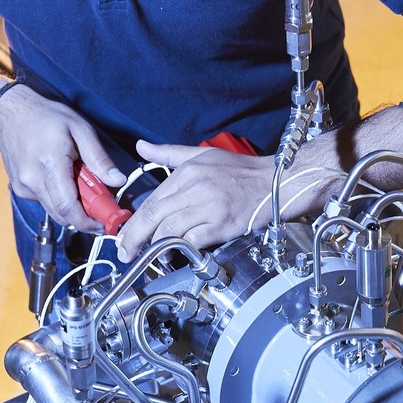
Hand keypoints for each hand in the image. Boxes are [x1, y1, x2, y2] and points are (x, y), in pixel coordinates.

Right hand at [0, 86, 124, 231]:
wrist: (9, 113)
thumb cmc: (46, 117)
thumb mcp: (80, 129)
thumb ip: (98, 158)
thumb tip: (118, 181)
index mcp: (50, 165)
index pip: (68, 207)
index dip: (87, 222)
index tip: (102, 225)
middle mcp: (33, 181)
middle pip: (61, 214)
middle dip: (83, 217)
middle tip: (99, 208)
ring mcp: (23, 187)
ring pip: (53, 210)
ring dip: (71, 206)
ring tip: (79, 184)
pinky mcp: (20, 188)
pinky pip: (44, 201)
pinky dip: (57, 197)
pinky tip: (60, 178)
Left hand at [115, 140, 276, 259]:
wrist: (276, 181)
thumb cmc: (242, 171)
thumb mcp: (203, 154)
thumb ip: (168, 153)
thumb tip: (141, 146)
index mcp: (187, 172)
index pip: (151, 200)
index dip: (134, 222)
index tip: (125, 234)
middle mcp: (195, 187)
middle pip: (153, 216)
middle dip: (134, 238)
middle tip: (126, 252)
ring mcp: (209, 206)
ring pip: (169, 230)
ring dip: (155, 247)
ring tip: (150, 256)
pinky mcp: (222, 224)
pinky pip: (192, 241)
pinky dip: (181, 249)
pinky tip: (176, 255)